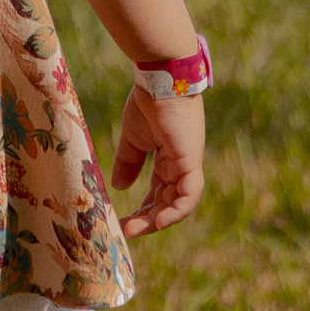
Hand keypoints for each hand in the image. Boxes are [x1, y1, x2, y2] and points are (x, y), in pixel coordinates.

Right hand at [107, 81, 203, 239]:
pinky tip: (157, 221)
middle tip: (124, 231)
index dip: (142, 210)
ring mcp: (188, 165)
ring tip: (134, 230)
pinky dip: (175, 211)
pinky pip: (188, 196)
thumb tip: (118, 187)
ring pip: (177, 204)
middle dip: (146, 220)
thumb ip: (128, 162)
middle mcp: (180, 166)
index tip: (121, 222)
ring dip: (156, 220)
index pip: (158, 193)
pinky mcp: (190, 162)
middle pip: (167, 203)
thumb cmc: (148, 102)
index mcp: (168, 160)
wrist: (160, 79)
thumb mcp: (133, 138)